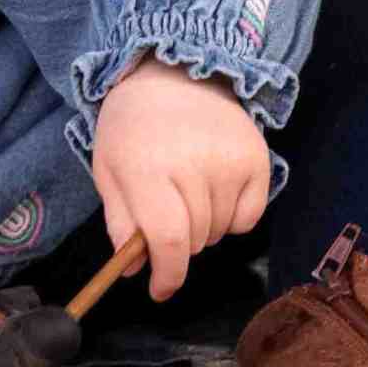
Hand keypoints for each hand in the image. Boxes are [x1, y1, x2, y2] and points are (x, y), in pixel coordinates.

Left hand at [88, 59, 269, 301]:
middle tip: (167, 213)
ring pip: (221, 232)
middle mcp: (193, 166)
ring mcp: (231, 162)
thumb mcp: (108, 171)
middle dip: (178, 244)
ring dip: (204, 228)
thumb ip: (120, 222)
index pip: (169, 240)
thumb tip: (136, 269)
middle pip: (196, 241)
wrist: (172, 76)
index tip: (161, 290)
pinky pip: (249, 219)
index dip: (167, 274)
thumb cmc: (131, 129)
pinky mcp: (259, 159)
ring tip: (188, 191)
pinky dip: (232, 217)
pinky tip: (215, 189)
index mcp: (147, 169)